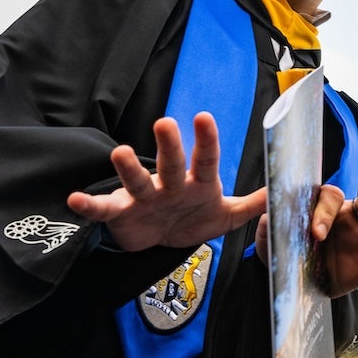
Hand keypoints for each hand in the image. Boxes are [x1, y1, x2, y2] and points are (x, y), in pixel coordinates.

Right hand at [67, 112, 266, 251]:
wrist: (159, 239)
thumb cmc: (193, 217)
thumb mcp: (226, 215)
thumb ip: (253, 204)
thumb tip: (282, 192)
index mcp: (197, 183)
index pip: (205, 159)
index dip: (206, 140)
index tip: (204, 117)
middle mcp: (169, 184)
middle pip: (170, 163)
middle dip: (169, 145)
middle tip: (166, 122)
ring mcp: (143, 197)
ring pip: (135, 181)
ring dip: (127, 168)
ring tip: (119, 153)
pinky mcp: (121, 213)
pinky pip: (103, 210)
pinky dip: (89, 205)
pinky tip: (75, 199)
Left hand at [254, 180, 357, 304]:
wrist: (282, 270)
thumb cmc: (278, 239)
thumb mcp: (269, 227)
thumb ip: (271, 220)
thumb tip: (272, 218)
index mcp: (324, 205)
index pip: (331, 199)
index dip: (324, 214)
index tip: (315, 234)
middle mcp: (346, 222)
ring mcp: (356, 248)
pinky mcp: (355, 275)